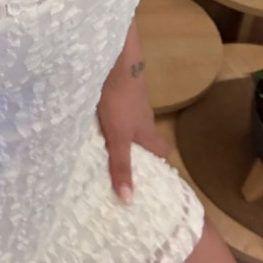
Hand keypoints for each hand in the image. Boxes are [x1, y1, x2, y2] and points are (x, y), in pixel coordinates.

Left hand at [96, 58, 170, 205]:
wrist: (115, 61)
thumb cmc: (120, 102)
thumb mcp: (118, 138)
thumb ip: (121, 166)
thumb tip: (129, 201)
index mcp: (148, 131)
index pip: (163, 150)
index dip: (159, 162)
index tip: (149, 174)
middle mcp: (144, 117)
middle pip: (147, 136)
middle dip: (138, 148)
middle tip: (123, 163)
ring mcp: (133, 101)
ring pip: (132, 121)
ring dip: (123, 132)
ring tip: (106, 144)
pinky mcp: (120, 88)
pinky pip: (120, 107)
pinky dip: (113, 115)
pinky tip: (99, 117)